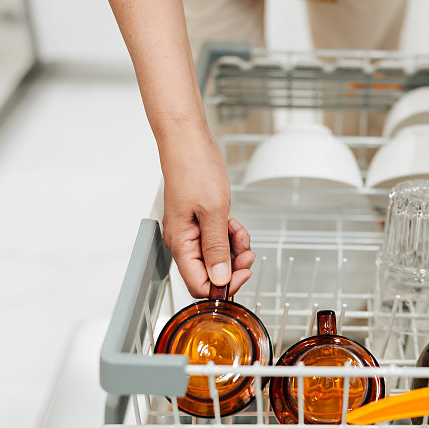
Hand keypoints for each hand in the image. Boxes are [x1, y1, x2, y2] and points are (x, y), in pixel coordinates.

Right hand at [161, 140, 254, 298]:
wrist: (189, 142)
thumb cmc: (194, 168)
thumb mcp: (213, 211)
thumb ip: (217, 248)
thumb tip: (219, 278)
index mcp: (180, 243)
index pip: (199, 284)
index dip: (223, 285)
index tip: (241, 273)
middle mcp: (184, 241)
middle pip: (211, 272)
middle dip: (233, 265)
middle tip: (247, 254)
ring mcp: (192, 231)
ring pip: (218, 256)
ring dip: (235, 248)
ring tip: (240, 233)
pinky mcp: (201, 221)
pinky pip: (220, 239)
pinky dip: (232, 235)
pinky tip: (235, 224)